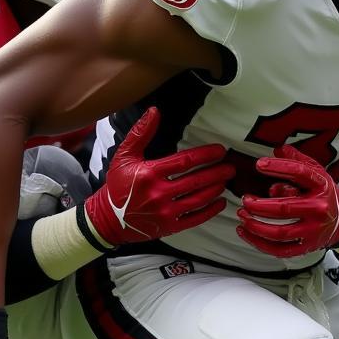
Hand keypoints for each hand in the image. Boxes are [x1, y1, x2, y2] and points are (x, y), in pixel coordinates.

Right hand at [85, 107, 233, 246]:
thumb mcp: (124, 156)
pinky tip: (219, 203)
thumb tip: (154, 112)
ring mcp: (165, 212)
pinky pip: (195, 218)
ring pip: (198, 199)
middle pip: (196, 181)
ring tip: (225, 181)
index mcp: (150, 174)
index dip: (206, 155)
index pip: (185, 162)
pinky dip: (210, 211)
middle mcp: (159, 194)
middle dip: (217, 172)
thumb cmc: (117, 186)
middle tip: (230, 167)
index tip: (219, 151)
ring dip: (215, 189)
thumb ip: (141, 133)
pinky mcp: (169, 227)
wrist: (108, 219)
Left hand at [236, 144, 338, 257]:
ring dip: (256, 225)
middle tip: (245, 200)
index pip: (300, 173)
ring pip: (280, 233)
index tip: (259, 165)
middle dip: (260, 205)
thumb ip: (297, 161)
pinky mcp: (306, 247)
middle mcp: (319, 209)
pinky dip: (259, 243)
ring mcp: (313, 231)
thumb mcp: (316, 173)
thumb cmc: (322, 193)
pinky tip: (244, 231)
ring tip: (242, 215)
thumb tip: (278, 149)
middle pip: (285, 208)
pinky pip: (279, 250)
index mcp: (322, 186)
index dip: (278, 168)